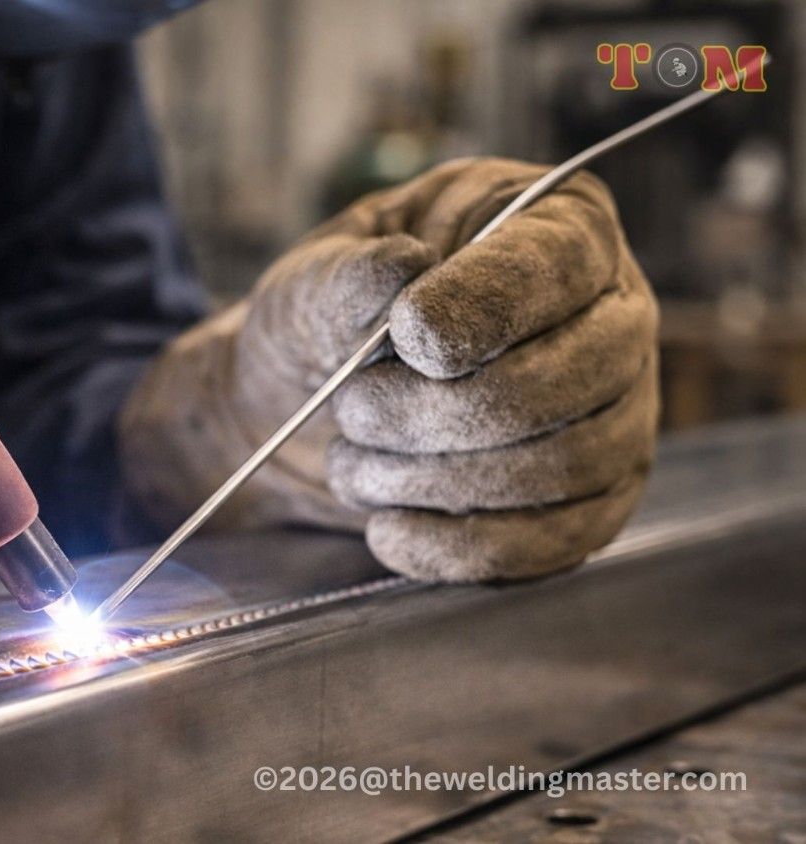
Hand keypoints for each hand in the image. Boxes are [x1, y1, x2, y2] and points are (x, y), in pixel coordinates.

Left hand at [120, 158, 658, 580]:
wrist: (310, 405)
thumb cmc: (328, 319)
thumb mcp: (314, 278)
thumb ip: (347, 275)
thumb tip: (403, 271)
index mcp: (555, 224)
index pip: (555, 263)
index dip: (484, 306)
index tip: (407, 335)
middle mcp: (613, 316)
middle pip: (559, 383)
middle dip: (434, 412)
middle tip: (352, 409)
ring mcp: (620, 415)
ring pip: (561, 466)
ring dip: (434, 478)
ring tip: (353, 464)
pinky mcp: (595, 503)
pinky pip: (557, 543)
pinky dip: (461, 547)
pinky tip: (387, 529)